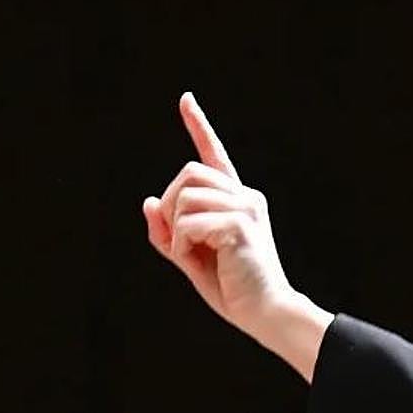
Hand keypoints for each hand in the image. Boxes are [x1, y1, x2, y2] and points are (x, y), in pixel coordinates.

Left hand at [143, 92, 294, 338]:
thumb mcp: (191, 257)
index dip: (199, 126)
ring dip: (176, 229)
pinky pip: (189, 222)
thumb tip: (148, 202)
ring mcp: (245, 208)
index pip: (214, 156)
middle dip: (170, 206)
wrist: (264, 312)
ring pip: (185, 196)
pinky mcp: (241, 225)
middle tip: (177, 241)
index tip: (185, 100)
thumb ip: (168, 231)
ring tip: (192, 255)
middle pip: (187, 174)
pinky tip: (198, 261)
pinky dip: (182, 244)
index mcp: (237, 200)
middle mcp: (245, 196)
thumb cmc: (232, 287)